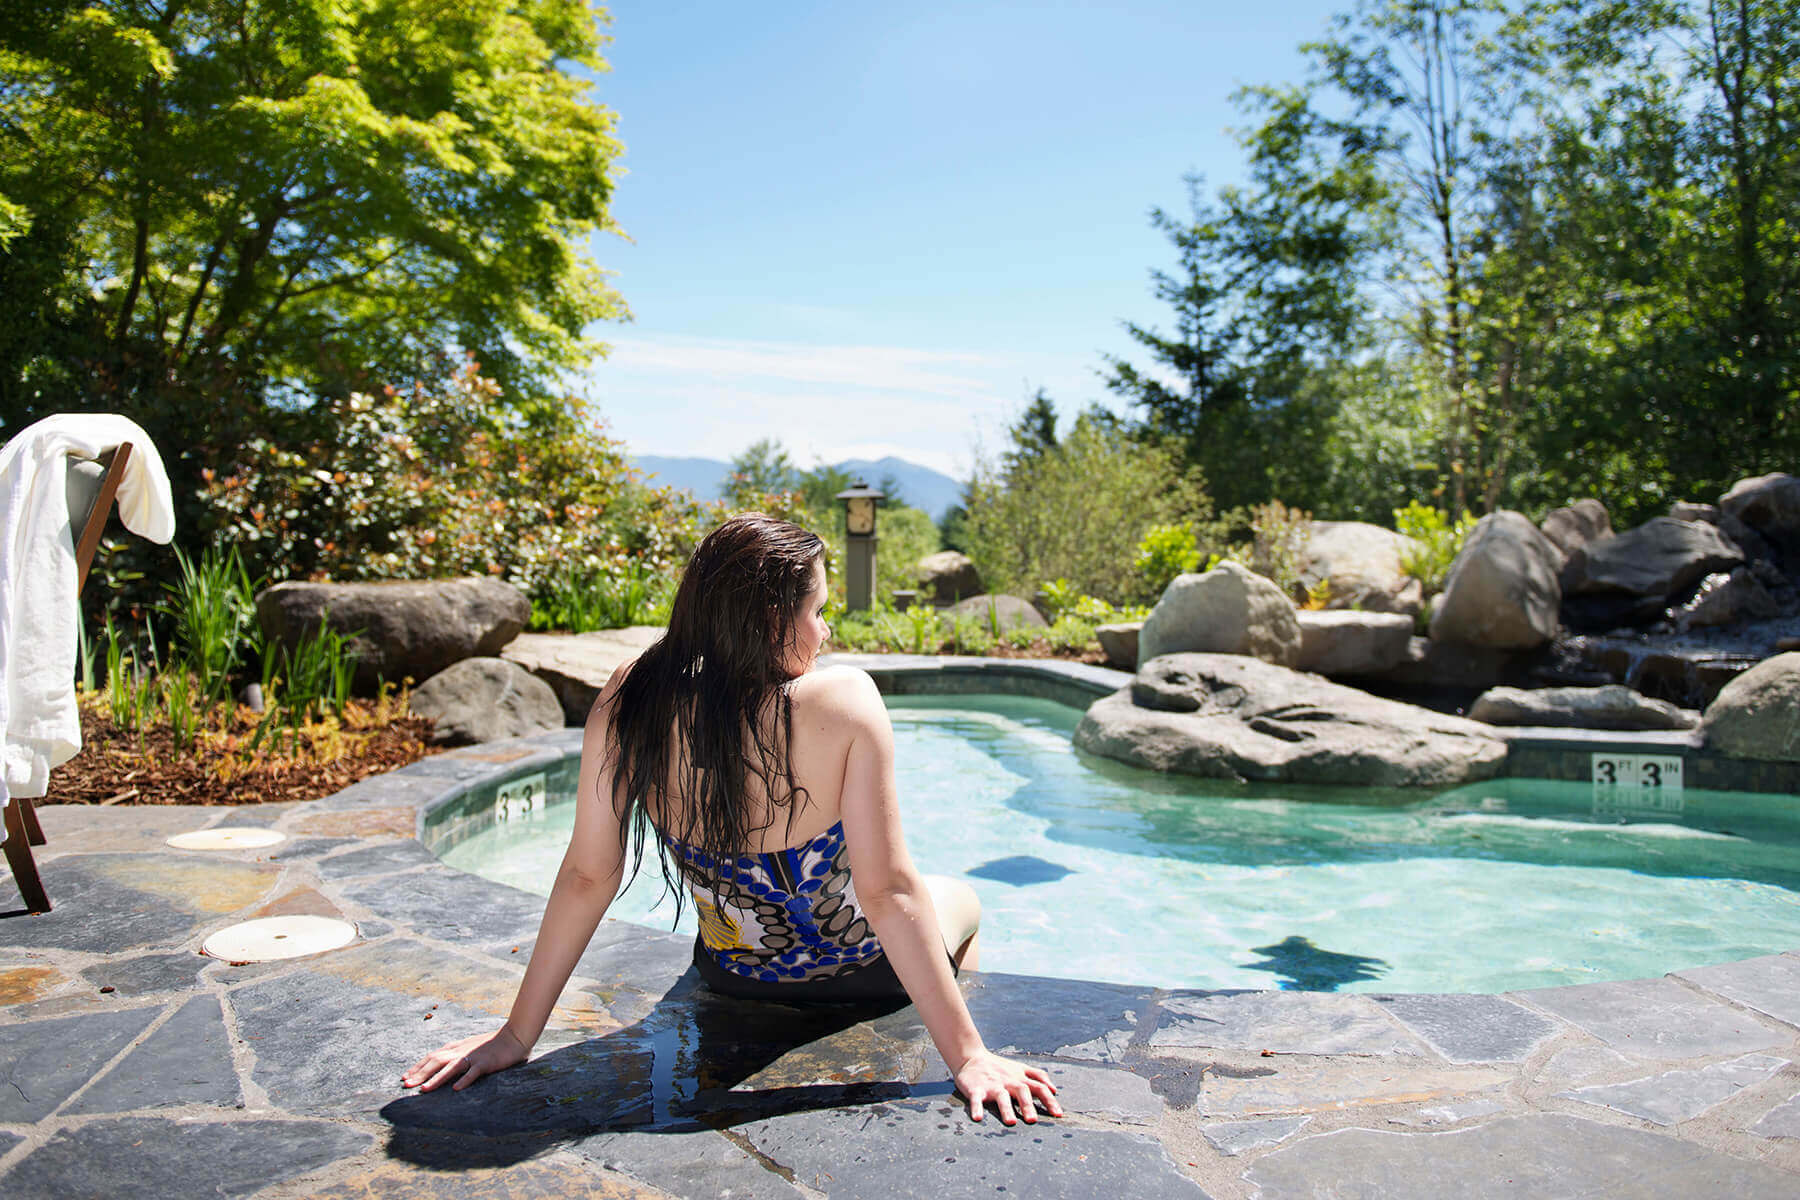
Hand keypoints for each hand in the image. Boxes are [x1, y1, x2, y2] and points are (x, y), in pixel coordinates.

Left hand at [401, 1027, 527, 1092]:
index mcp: (456, 1047)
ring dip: (436, 1078)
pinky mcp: (486, 1062)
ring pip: (450, 1067)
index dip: (417, 1066)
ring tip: (424, 1090)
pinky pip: (474, 1072)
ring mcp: (473, 1056)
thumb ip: (456, 1054)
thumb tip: (441, 1063)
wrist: (514, 1036)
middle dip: (419, 1074)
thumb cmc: (491, 1044)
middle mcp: (461, 1051)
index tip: (405, 1077)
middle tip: (406, 1085)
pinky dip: (465, 1080)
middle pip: (436, 1061)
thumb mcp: (469, 1046)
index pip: (432, 1056)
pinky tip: (456, 1089)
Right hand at [952, 1050, 1062, 1124]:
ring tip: (1011, 1122)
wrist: (971, 1057)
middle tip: (1032, 1121)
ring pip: (1001, 1096)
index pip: (1039, 1087)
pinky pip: (976, 1099)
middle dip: (1028, 1105)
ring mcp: (992, 1085)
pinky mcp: (975, 1089)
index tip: (1058, 1114)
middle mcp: (1009, 1082)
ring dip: (1006, 1109)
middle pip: (1021, 1091)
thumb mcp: (1020, 1068)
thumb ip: (1038, 1077)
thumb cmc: (999, 1067)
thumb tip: (1054, 1090)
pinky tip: (978, 1118)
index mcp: (1020, 1078)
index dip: (1049, 1100)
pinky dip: (977, 1108)